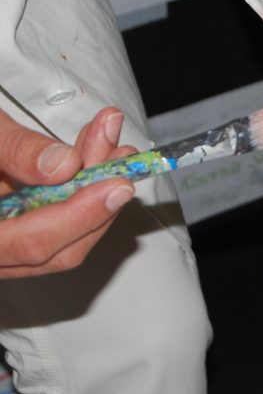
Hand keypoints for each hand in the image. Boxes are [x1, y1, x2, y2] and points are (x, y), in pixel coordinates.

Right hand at [0, 107, 137, 277]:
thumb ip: (13, 149)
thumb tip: (64, 167)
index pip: (27, 245)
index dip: (78, 216)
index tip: (116, 184)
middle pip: (54, 250)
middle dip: (95, 199)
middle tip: (120, 154)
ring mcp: (1, 248)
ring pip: (59, 238)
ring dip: (92, 191)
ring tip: (111, 142)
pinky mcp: (13, 233)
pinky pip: (51, 223)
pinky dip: (76, 190)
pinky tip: (92, 152)